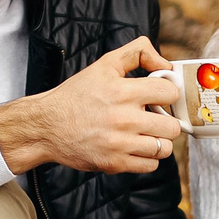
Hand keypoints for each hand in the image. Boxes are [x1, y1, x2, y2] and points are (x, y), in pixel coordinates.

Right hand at [0, 39, 184, 174]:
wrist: (46, 126)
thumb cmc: (76, 95)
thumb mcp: (104, 64)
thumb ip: (138, 53)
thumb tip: (167, 65)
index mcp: (123, 91)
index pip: (170, 94)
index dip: (167, 95)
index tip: (158, 98)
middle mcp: (124, 119)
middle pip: (173, 126)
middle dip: (166, 121)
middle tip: (153, 118)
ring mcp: (120, 144)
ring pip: (165, 148)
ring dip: (159, 141)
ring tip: (146, 134)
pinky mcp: (114, 163)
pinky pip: (150, 165)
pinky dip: (147, 158)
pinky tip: (136, 147)